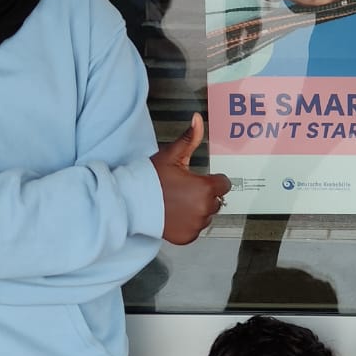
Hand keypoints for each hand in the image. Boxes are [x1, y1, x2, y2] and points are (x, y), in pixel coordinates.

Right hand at [151, 114, 231, 244]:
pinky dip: (189, 224)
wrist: (131, 203)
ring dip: (198, 210)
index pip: (223, 184)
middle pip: (216, 200)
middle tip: (183, 191)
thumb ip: (189, 139)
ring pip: (206, 215)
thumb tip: (197, 119)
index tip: (197, 180)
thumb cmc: (151, 178)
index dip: (211, 180)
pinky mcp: (188, 236)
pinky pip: (196, 229)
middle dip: (204, 195)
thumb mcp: (171, 156)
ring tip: (177, 203)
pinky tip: (174, 214)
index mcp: (205, 188)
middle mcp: (204, 208)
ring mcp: (196, 225)